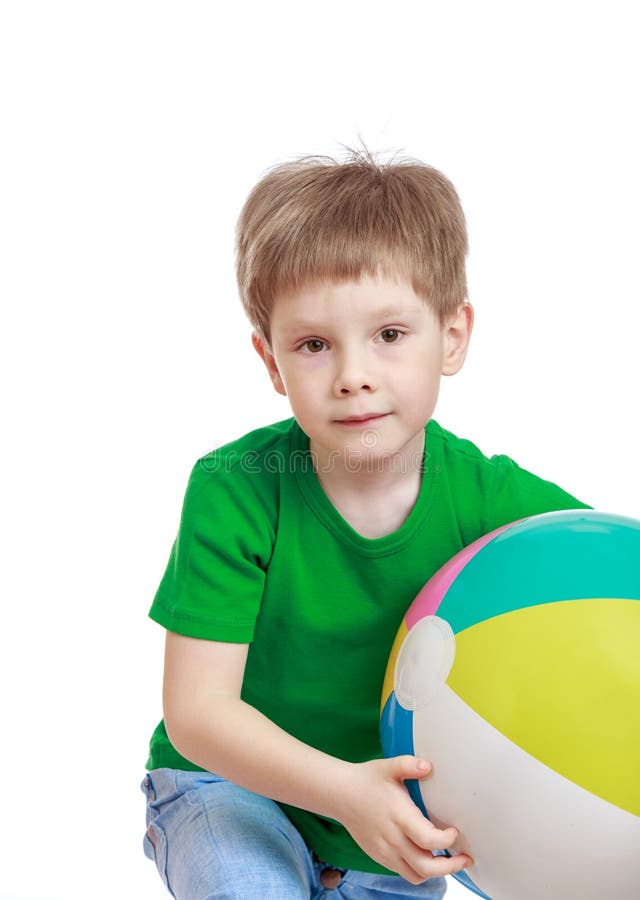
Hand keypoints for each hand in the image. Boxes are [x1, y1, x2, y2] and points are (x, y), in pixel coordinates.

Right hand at [336, 756, 472, 883]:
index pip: (428, 839)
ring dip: (434, 872)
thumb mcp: (388, 766)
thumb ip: (409, 765)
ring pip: (416, 875)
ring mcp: (385, 851)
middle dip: (450, 867)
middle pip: (426, 867)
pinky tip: (426, 856)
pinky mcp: (380, 857)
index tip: (455, 831)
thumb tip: (429, 766)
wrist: (340, 794)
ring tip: (447, 860)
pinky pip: (404, 872)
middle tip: (464, 859)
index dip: (447, 840)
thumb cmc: (366, 780)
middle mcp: (392, 839)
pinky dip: (418, 870)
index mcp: (398, 816)